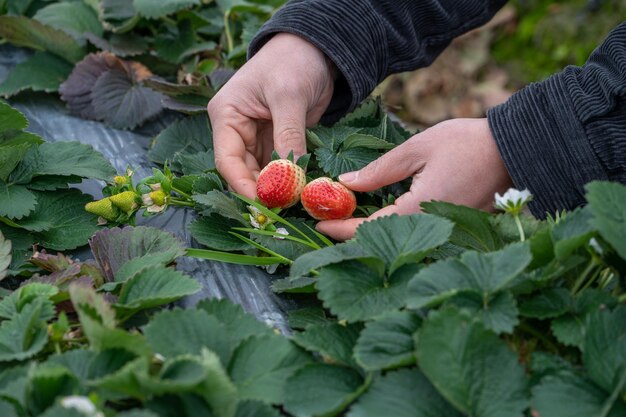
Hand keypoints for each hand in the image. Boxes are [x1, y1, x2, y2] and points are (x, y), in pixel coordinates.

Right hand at [207, 33, 335, 197]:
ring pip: (260, 173)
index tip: (263, 203)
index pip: (227, 159)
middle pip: (242, 171)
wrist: (316, 49)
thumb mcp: (289, 97)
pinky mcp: (276, 141)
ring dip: (276, 188)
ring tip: (294, 201)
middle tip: (283, 208)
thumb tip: (291, 175)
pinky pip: (278, 166)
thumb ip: (288, 135)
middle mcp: (237, 130)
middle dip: (261, 190)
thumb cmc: (293, 62)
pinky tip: (299, 190)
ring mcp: (257, 137)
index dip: (242, 185)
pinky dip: (287, 178)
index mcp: (227, 115)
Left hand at [317, 118, 513, 239]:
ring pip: (398, 239)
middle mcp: (430, 229)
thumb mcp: (417, 149)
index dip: (339, 228)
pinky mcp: (453, 226)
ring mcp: (443, 231)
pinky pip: (415, 233)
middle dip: (350, 232)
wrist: (516, 150)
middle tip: (325, 219)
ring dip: (369, 230)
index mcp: (418, 211)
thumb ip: (379, 171)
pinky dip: (392, 227)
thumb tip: (344, 185)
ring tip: (344, 216)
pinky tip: (377, 214)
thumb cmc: (467, 144)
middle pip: (380, 239)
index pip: (368, 229)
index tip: (317, 223)